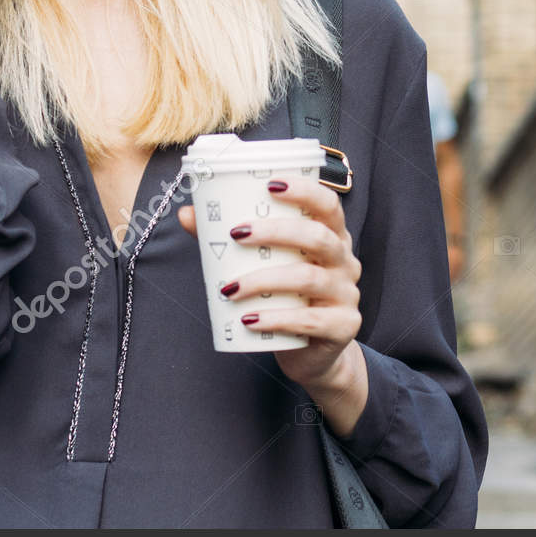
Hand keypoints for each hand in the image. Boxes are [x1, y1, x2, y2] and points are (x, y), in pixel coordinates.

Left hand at [177, 176, 362, 392]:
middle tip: (237, 234)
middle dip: (275, 232)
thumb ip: (232, 239)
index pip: (328, 205)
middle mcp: (344, 261)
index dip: (304, 190)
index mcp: (331, 236)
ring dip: (264, 280)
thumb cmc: (287, 299)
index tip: (270, 184)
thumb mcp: (266, 265)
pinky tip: (249, 319)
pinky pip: (310, 320)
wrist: (312, 352)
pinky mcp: (343, 326)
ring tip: (230, 288)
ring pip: (309, 278)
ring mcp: (347, 294)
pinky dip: (277, 319)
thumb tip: (188, 215)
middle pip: (317, 237)